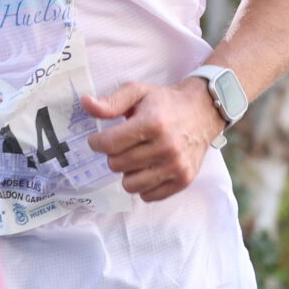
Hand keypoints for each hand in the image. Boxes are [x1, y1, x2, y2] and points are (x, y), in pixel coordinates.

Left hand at [84, 78, 225, 202]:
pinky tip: (148, 168)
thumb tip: (85, 104)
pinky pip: (148, 196)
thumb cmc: (165, 102)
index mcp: (152, 123)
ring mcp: (176, 166)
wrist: (203, 111)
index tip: (99, 139)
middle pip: (117, 165)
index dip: (96, 142)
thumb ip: (111, 102)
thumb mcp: (137, 92)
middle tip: (124, 145)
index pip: (108, 144)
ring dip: (128, 172)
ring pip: (130, 185)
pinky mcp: (183, 180)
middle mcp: (166, 147)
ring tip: (136, 157)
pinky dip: (143, 185)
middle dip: (114, 155)